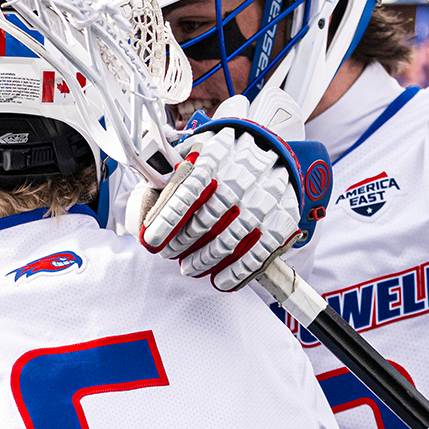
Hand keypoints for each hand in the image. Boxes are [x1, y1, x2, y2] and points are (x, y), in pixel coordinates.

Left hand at [137, 119, 331, 291]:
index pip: (186, 192)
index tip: (151, 240)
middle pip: (205, 221)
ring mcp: (264, 200)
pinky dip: (236, 272)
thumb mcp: (196, 151)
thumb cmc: (223, 156)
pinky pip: (256, 254)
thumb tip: (146, 205)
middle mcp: (241, 176)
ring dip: (203, 260)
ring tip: (189, 267)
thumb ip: (170, 173)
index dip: (166, 220)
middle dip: (181, 243)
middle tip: (169, 253)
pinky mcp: (281, 219)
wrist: (272, 150)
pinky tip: (220, 279)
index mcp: (215, 155)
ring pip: (227, 241)